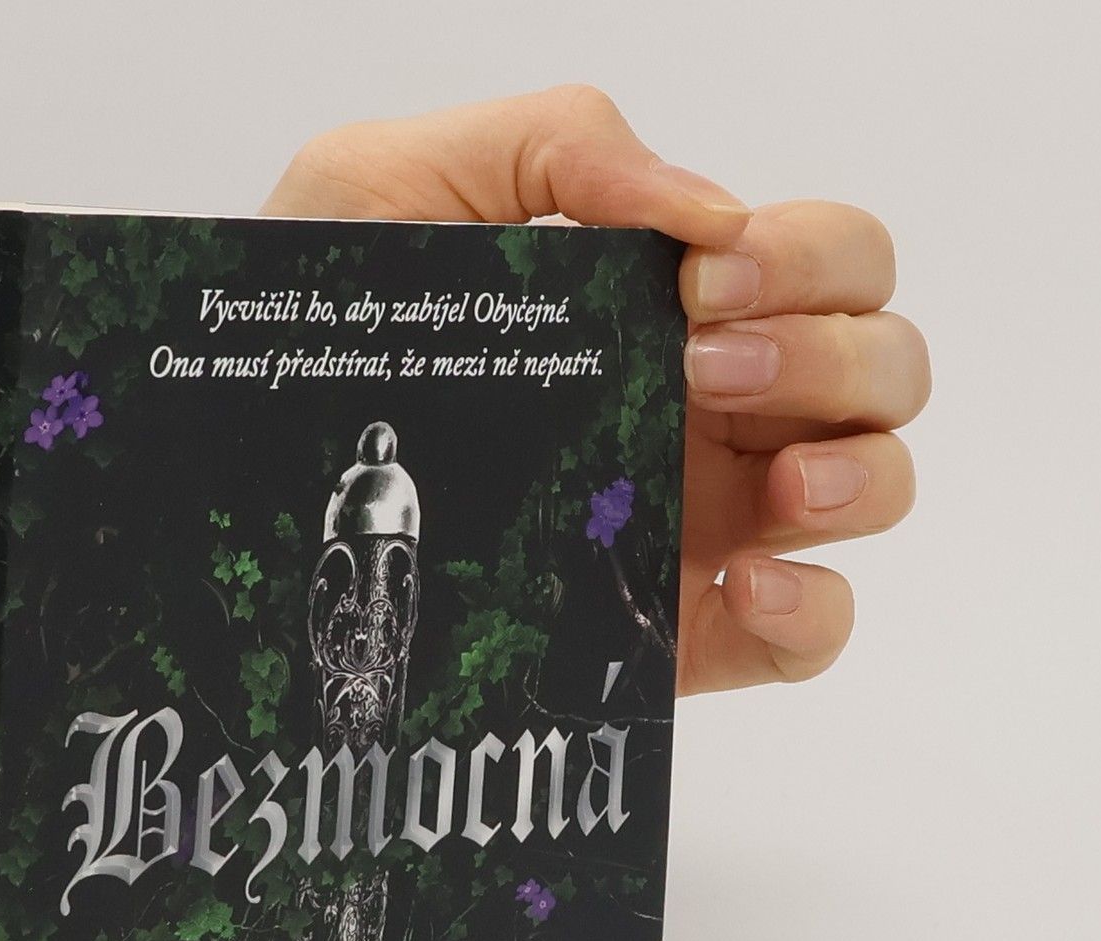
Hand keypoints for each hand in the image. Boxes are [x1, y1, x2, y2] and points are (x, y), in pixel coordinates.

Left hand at [263, 88, 928, 693]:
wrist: (220, 465)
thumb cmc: (308, 320)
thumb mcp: (397, 181)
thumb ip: (556, 148)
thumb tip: (706, 213)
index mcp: (663, 299)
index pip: (825, 258)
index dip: (807, 260)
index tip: (704, 284)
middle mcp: (703, 403)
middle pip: (880, 365)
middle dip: (835, 355)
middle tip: (702, 368)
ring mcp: (693, 519)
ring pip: (870, 487)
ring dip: (861, 473)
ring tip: (775, 486)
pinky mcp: (665, 633)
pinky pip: (802, 632)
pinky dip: (814, 610)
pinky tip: (744, 585)